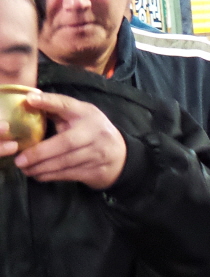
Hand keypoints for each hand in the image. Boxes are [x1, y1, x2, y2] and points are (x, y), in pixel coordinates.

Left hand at [1, 92, 126, 189]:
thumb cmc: (91, 132)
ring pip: (66, 161)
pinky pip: (70, 174)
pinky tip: (38, 175)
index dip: (50, 102)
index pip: (67, 104)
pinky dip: (51, 176)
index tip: (30, 100)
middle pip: (66, 142)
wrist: (122, 156)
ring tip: (25, 169)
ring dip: (42, 167)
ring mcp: (98, 153)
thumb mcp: (81, 116)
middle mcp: (95, 132)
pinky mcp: (98, 171)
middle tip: (20, 159)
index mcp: (87, 114)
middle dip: (41, 152)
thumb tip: (29, 102)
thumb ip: (58, 110)